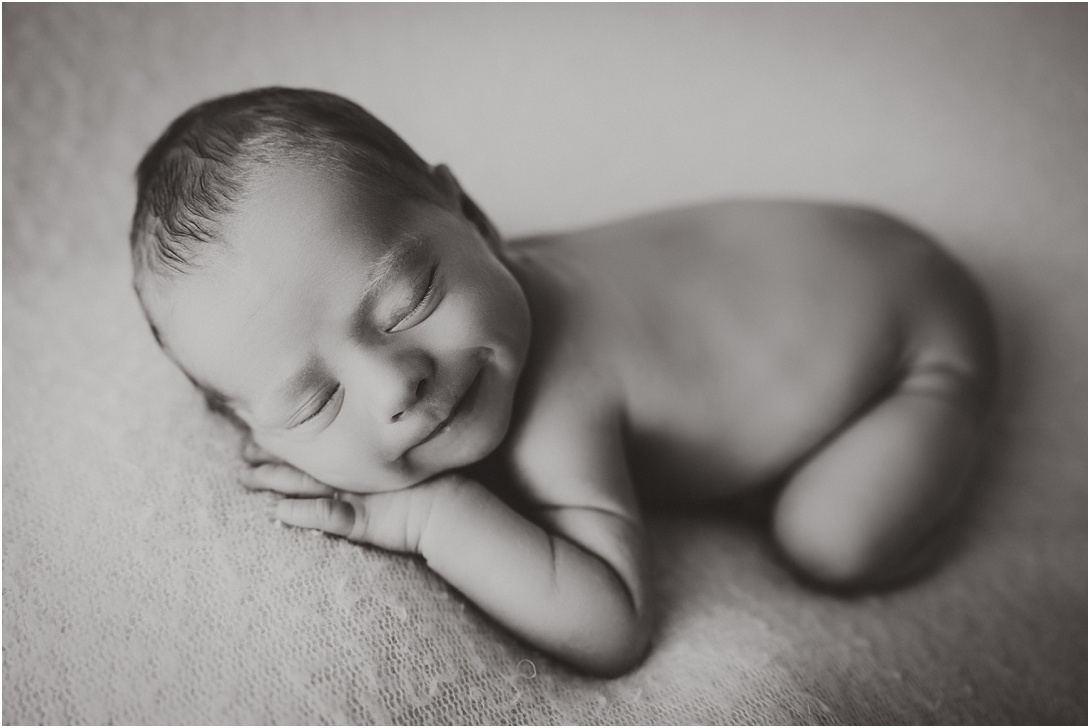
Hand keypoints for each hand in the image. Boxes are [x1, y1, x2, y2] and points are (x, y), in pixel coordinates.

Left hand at [239, 440, 459, 553]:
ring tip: (244, 477)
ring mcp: (353, 498)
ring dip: (273, 481)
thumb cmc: (434, 486)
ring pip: (304, 485)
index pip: (314, 446)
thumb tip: (364, 431)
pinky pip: (325, 516)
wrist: (454, 509)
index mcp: (357, 460)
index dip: (287, 438)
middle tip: (241, 449)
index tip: (257, 427)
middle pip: (302, 462)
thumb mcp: (401, 467)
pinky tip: (277, 514)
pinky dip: (301, 514)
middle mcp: (351, 476)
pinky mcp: (359, 522)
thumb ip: (379, 454)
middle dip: (269, 456)